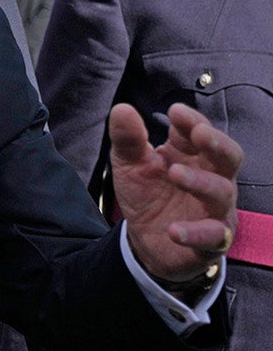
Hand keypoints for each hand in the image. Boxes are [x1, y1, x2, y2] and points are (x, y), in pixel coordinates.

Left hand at [110, 103, 241, 282]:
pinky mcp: (212, 240)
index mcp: (191, 156)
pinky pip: (213, 235)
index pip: (200, 132)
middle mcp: (211, 178)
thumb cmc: (146, 195)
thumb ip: (127, 139)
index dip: (192, 121)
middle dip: (218, 143)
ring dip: (201, 182)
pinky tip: (174, 230)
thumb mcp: (129, 165)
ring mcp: (216, 209)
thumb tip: (122, 109)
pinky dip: (195, 232)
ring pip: (222, 192)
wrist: (145, 241)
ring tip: (175, 173)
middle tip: (200, 134)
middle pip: (228, 157)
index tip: (176, 112)